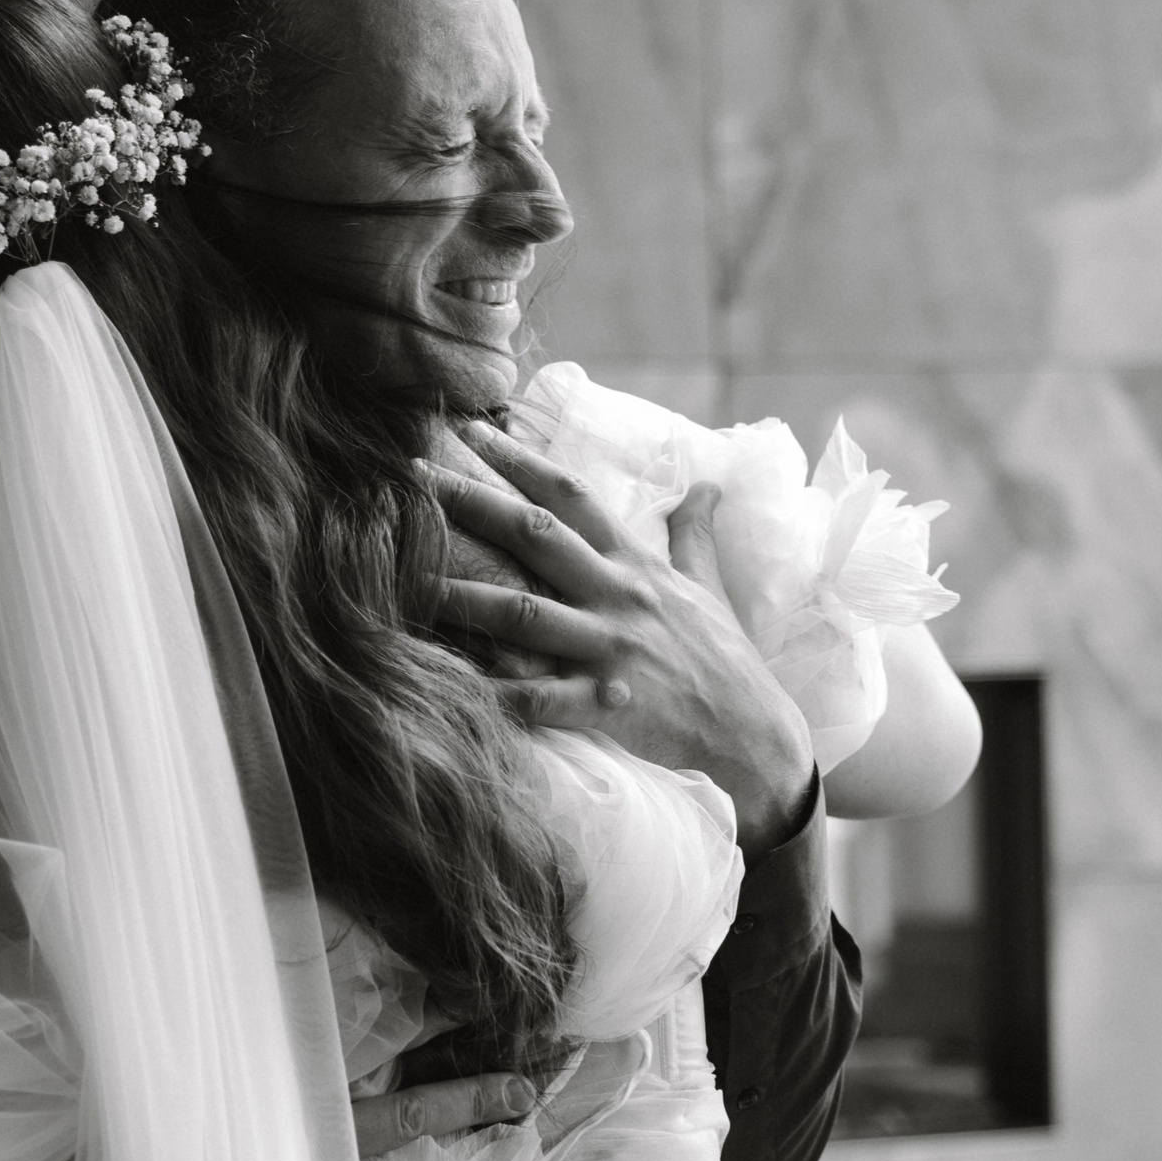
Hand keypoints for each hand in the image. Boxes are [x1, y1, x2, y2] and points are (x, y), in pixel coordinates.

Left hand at [425, 421, 814, 850]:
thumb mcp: (706, 585)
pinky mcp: (606, 704)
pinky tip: (451, 684)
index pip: (571, 495)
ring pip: (524, 613)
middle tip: (412, 477)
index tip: (471, 430)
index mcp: (634, 563)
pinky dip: (497, 692)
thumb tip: (706, 484)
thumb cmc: (723, 656)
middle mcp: (618, 596)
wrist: (754, 731)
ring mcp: (611, 649)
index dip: (519, 459)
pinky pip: (541, 698)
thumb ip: (692, 533)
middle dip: (472, 503)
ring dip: (463, 596)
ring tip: (407, 580)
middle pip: (535, 536)